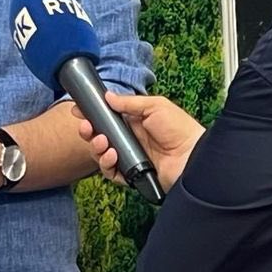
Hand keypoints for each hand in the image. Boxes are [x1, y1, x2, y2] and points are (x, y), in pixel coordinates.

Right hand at [73, 94, 202, 191]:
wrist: (193, 156)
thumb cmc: (180, 129)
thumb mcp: (155, 106)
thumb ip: (130, 103)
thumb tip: (108, 96)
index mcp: (135, 122)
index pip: (107, 118)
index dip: (92, 115)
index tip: (79, 111)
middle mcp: (131, 140)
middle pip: (101, 137)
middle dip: (89, 132)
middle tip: (86, 128)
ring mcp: (131, 158)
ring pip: (103, 155)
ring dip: (97, 148)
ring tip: (103, 142)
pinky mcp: (133, 175)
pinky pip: (112, 173)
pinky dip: (108, 165)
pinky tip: (112, 156)